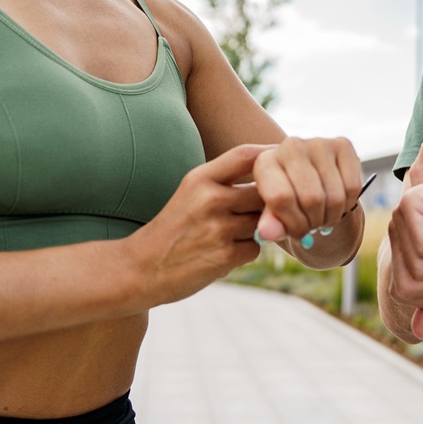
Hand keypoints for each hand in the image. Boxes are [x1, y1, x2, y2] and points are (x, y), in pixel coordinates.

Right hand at [131, 144, 268, 305]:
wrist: (141, 269)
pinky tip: (222, 253)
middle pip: (264, 191)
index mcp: (200, 178)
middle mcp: (210, 199)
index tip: (281, 160)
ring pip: (263, 222)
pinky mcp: (225, 256)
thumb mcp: (191, 192)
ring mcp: (218, 228)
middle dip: (266, 202)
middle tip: (252, 212)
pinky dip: (246, 251)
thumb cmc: (175, 227)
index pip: (246, 155)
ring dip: (256, 230)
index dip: (269, 155)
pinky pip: (256, 248)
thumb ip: (226, 180)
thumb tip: (276, 173)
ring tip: (228, 235)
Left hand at [252, 137, 361, 242]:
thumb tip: (268, 233)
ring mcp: (319, 143)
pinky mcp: (343, 145)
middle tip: (312, 226)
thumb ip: (270, 223)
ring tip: (321, 217)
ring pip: (334, 197)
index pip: (282, 198)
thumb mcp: (273, 213)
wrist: (309, 179)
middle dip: (314, 222)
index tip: (296, 233)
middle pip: (312, 199)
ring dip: (330, 217)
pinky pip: (352, 187)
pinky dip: (347, 205)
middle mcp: (290, 146)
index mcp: (265, 162)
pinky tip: (335, 204)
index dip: (293, 224)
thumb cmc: (286, 198)